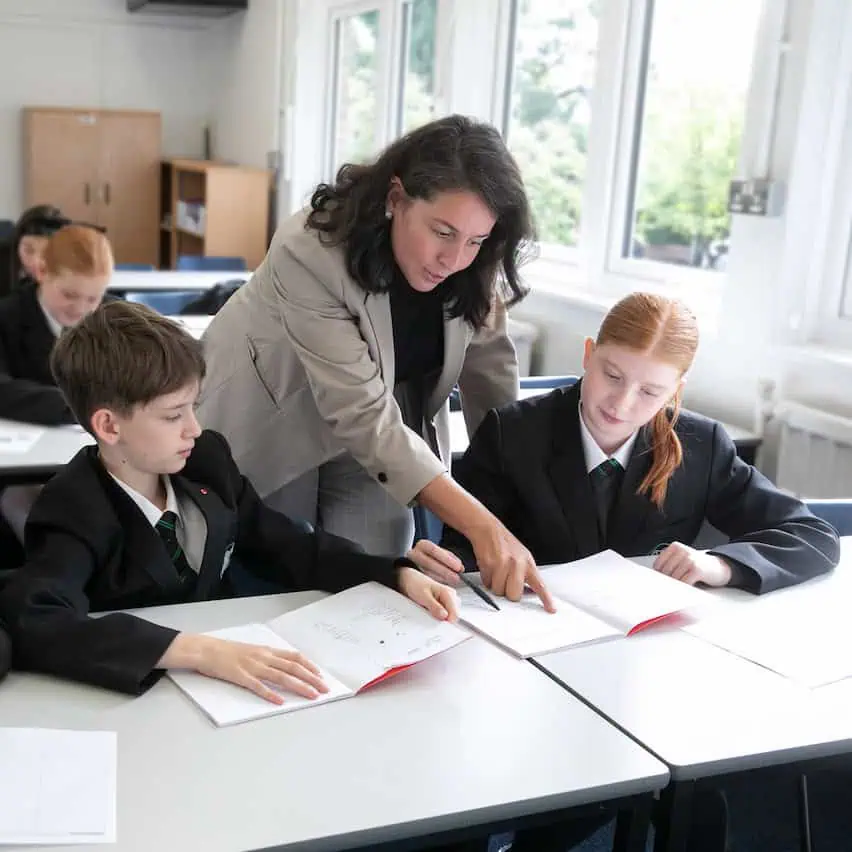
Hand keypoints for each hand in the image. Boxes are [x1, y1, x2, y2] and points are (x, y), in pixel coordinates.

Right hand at [162, 633, 328, 704]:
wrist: (206, 649)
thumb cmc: (227, 651)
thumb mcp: (251, 650)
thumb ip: (266, 658)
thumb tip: (282, 666)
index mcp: (266, 650)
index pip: (294, 657)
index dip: (309, 666)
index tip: (320, 675)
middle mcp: (263, 657)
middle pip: (293, 667)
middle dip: (311, 679)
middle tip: (324, 689)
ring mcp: (253, 666)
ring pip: (281, 677)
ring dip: (299, 687)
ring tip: (311, 696)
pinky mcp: (240, 676)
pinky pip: (258, 686)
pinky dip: (270, 694)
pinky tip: (280, 702)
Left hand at [398, 566, 459, 621]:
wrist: (411, 580)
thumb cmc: (416, 584)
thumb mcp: (424, 596)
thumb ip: (434, 606)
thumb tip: (444, 616)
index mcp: (448, 593)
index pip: (455, 613)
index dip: (447, 622)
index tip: (439, 624)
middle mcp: (451, 596)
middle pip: (453, 615)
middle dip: (443, 619)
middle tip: (430, 615)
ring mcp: (448, 600)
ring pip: (449, 615)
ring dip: (440, 618)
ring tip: (428, 610)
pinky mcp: (444, 604)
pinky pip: (444, 614)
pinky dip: (437, 616)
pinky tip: (430, 611)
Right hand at [405, 539, 463, 585]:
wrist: (414, 565)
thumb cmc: (432, 559)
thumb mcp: (440, 554)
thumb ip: (450, 559)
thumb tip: (461, 568)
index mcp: (423, 545)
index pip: (434, 550)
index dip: (447, 559)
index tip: (458, 567)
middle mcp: (414, 554)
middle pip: (428, 562)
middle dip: (444, 571)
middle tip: (456, 578)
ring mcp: (411, 565)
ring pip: (424, 572)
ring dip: (440, 578)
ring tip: (451, 582)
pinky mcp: (410, 575)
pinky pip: (422, 580)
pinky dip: (434, 582)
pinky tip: (442, 585)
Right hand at [470, 521, 554, 610]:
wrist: (488, 529)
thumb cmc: (504, 544)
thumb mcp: (521, 557)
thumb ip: (524, 574)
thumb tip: (524, 593)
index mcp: (528, 564)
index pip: (540, 585)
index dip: (546, 599)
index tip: (551, 609)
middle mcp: (518, 564)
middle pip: (514, 595)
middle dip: (507, 592)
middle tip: (504, 582)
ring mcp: (504, 564)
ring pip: (499, 591)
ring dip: (495, 585)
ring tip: (495, 571)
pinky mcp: (491, 564)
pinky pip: (487, 582)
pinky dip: (486, 579)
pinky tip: (489, 567)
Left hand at [653, 542, 732, 586]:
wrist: (719, 567)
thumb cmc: (698, 565)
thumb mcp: (682, 558)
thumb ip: (670, 563)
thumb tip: (656, 576)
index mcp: (675, 547)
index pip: (658, 563)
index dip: (658, 574)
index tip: (660, 580)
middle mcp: (682, 551)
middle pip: (665, 571)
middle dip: (668, 580)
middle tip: (671, 585)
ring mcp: (690, 560)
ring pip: (674, 578)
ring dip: (676, 585)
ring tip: (682, 585)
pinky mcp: (696, 570)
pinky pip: (684, 582)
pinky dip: (684, 587)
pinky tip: (687, 587)